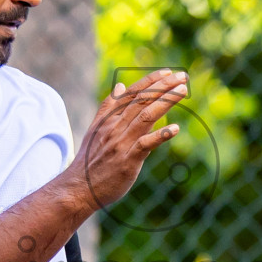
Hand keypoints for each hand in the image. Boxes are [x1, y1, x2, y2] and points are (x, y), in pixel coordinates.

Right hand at [67, 70, 187, 208]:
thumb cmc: (89, 161)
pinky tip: (175, 128)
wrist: (78, 188)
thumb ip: (108, 107)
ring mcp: (121, 143)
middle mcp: (115, 127)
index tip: (168, 72)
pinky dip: (161, 135)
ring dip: (165, 102)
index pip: (132, 94)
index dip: (151, 81)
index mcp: (109, 119)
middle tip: (183, 76)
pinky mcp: (127, 161)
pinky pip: (145, 145)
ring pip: (145, 117)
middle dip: (163, 86)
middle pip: (142, 100)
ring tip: (182, 91)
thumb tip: (120, 85)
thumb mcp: (95, 129)